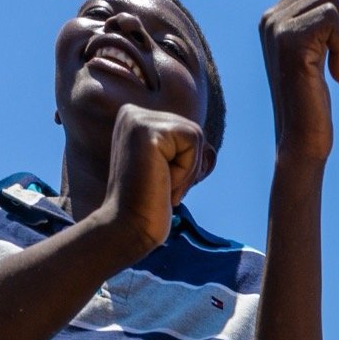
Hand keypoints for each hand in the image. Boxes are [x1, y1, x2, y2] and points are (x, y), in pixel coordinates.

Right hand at [93, 105, 202, 256]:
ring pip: (195, 135)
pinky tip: (163, 182)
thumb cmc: (150, 203)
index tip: (160, 180)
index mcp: (134, 118)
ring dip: (187, 170)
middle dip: (188, 166)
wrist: (128, 227)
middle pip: (193, 130)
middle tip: (161, 185)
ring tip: (161, 184)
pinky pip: (193, 142)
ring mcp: (137, 119)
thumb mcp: (168, 168)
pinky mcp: (148, 132)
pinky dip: (186, 169)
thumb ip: (182, 148)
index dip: (185, 162)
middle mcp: (132, 112)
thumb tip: (211, 150)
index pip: (185, 130)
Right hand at [260, 0, 338, 163]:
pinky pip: (332, 20)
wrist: (300, 137)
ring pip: (330, 2)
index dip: (336, 18)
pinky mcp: (292, 40)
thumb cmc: (310, 101)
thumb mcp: (311, 52)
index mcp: (271, 19)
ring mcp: (278, 28)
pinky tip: (338, 78)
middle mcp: (270, 19)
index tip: (333, 53)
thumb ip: (312, 20)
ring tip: (338, 70)